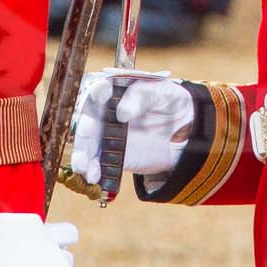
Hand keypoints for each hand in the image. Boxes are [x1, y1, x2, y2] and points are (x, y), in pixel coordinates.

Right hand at [70, 72, 193, 183]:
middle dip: (84, 128)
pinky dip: (93, 171)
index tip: (101, 93)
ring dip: (82, 155)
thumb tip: (122, 113)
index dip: (97, 90)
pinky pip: (98, 164)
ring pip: (87, 145)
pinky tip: (93, 177)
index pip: (99, 89)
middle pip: (87, 120)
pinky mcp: (114, 156)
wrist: (184, 128)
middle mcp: (104, 113)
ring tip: (83, 166)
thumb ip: (140, 97)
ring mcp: (107, 136)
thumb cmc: (168, 101)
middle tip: (88, 132)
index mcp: (114, 92)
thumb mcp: (159, 92)